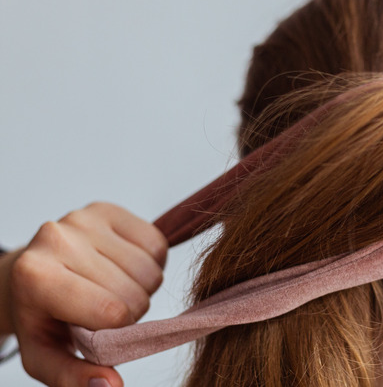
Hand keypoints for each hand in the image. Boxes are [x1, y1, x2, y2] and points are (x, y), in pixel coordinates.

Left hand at [5, 202, 166, 386]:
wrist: (30, 276)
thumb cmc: (43, 319)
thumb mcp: (46, 358)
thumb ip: (74, 377)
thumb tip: (111, 385)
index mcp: (35, 276)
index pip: (113, 311)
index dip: (116, 331)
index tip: (97, 331)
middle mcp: (56, 237)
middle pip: (134, 291)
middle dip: (130, 310)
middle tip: (104, 311)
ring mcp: (82, 218)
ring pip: (150, 269)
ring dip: (142, 287)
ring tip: (114, 289)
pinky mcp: (106, 209)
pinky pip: (156, 242)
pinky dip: (151, 262)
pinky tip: (124, 268)